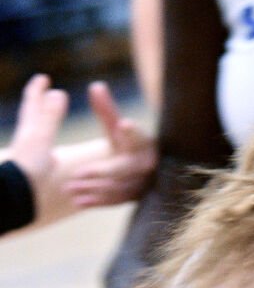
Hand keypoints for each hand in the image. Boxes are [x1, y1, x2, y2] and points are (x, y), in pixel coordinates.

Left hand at [6, 74, 73, 226]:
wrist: (15, 197)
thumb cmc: (28, 168)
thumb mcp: (42, 138)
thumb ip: (51, 117)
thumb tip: (58, 92)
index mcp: (30, 130)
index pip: (32, 104)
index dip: (37, 90)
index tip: (42, 78)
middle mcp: (28, 140)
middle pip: (32, 116)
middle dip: (38, 103)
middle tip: (43, 92)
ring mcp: (29, 155)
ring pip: (34, 134)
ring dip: (41, 124)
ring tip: (46, 122)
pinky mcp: (33, 170)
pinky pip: (40, 153)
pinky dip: (46, 148)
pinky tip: (50, 157)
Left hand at [60, 81, 156, 206]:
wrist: (144, 169)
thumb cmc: (127, 141)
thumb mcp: (116, 127)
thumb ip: (106, 109)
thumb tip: (96, 85)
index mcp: (146, 142)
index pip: (140, 137)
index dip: (133, 132)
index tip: (124, 123)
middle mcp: (150, 163)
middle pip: (129, 168)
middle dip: (103, 171)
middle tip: (77, 173)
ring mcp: (146, 182)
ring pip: (122, 188)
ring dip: (95, 189)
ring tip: (68, 188)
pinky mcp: (138, 197)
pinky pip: (119, 201)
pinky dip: (98, 202)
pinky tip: (77, 201)